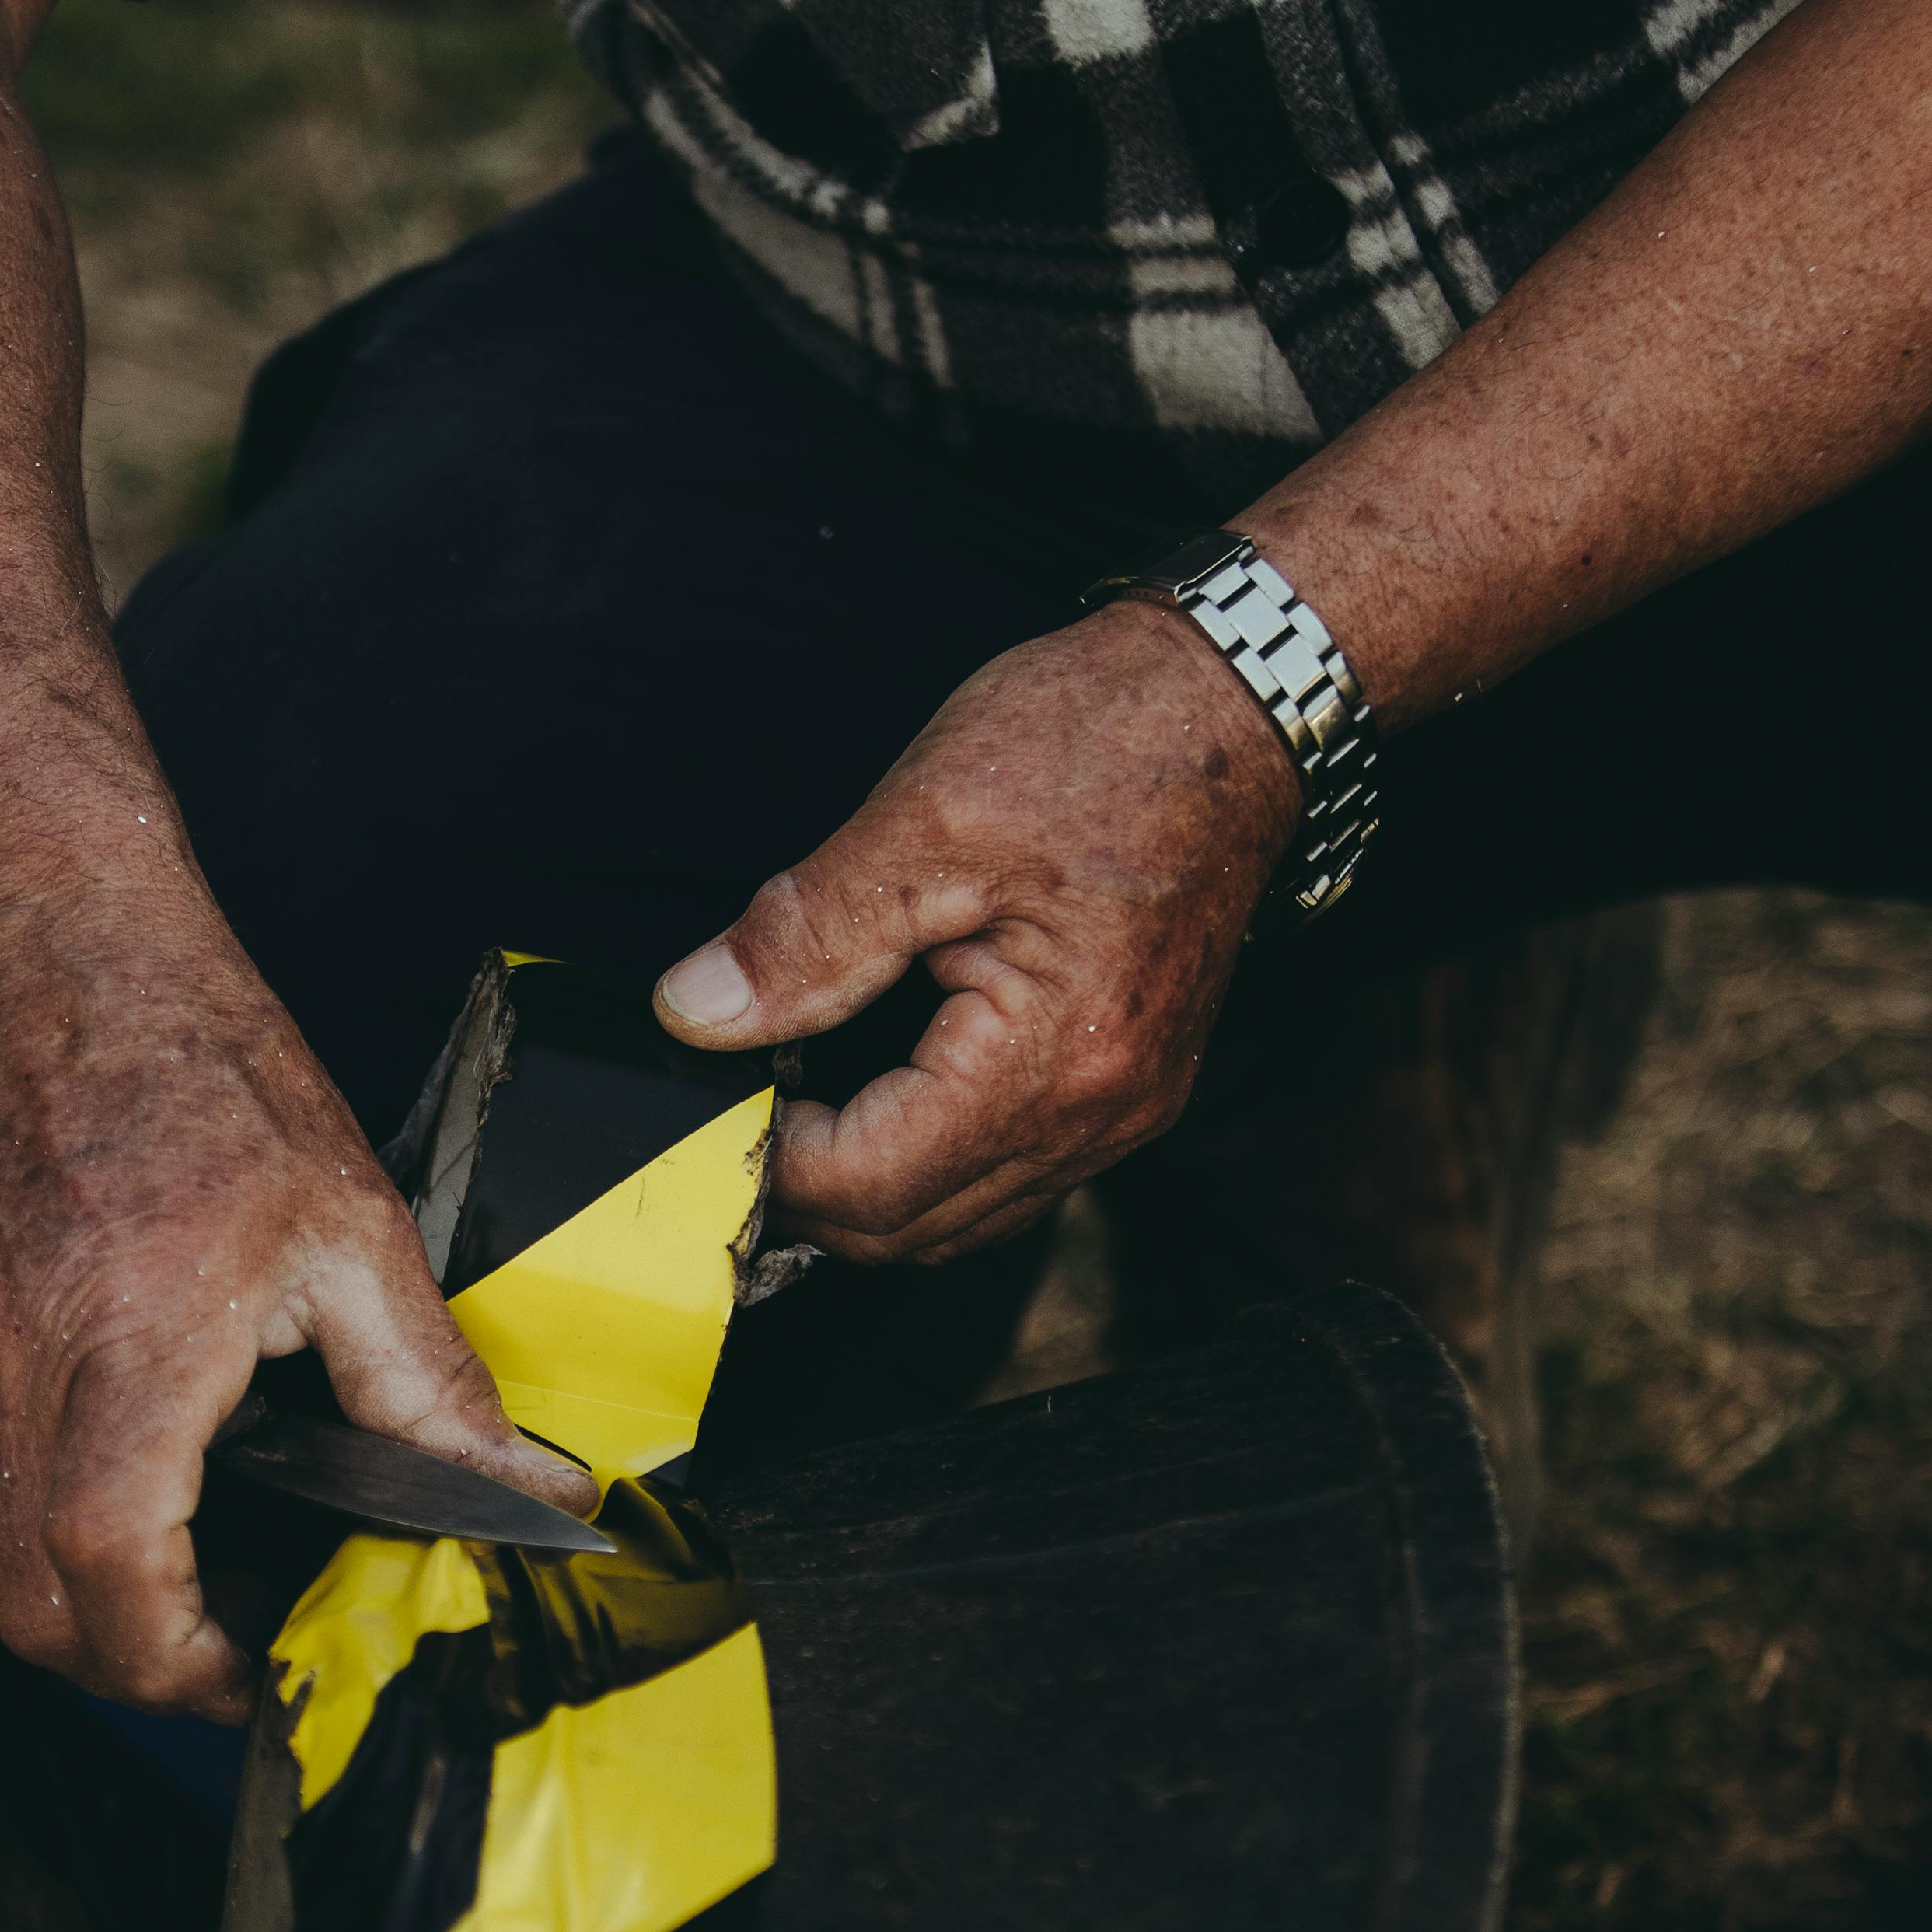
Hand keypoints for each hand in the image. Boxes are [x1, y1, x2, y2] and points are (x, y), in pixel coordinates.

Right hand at [0, 893, 594, 1722]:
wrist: (43, 953)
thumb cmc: (203, 1077)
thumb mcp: (353, 1228)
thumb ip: (431, 1390)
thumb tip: (538, 1499)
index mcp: (129, 1332)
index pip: (109, 1570)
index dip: (180, 1661)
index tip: (248, 1671)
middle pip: (22, 1603)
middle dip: (126, 1658)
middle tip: (216, 1636)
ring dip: (56, 1598)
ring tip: (155, 1558)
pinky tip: (75, 1458)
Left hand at [651, 598, 1300, 1261]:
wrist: (1234, 701)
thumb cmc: (1102, 737)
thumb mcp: (927, 815)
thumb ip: (806, 934)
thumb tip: (697, 1012)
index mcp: (1054, 1058)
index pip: (872, 1185)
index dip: (769, 1156)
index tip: (716, 1084)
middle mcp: (1103, 1112)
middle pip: (913, 1230)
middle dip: (808, 1184)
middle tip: (739, 1091)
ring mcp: (1125, 1108)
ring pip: (962, 1216)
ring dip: (867, 1177)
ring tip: (799, 1087)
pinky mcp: (1129, 1084)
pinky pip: (1010, 1170)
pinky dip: (928, 1151)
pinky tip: (880, 1082)